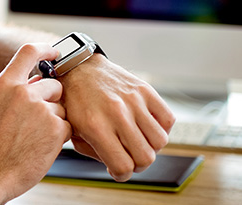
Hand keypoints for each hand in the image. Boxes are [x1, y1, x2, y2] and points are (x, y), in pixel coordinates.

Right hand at [0, 44, 71, 202]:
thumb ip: (15, 91)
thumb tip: (38, 82)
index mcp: (5, 84)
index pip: (29, 51)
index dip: (46, 49)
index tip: (55, 52)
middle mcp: (23, 92)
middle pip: (54, 85)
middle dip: (52, 100)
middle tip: (35, 121)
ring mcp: (41, 109)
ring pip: (61, 107)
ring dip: (54, 120)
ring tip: (34, 137)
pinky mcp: (56, 128)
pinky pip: (68, 126)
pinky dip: (59, 136)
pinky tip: (42, 146)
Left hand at [59, 55, 174, 181]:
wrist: (78, 68)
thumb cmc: (74, 101)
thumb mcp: (73, 131)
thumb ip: (94, 153)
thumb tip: (119, 168)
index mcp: (96, 126)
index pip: (124, 166)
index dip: (122, 175)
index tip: (118, 170)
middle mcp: (117, 113)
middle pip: (145, 157)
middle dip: (138, 164)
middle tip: (128, 156)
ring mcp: (133, 100)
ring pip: (160, 141)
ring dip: (150, 147)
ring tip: (137, 140)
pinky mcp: (145, 89)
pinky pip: (168, 119)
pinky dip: (161, 128)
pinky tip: (145, 126)